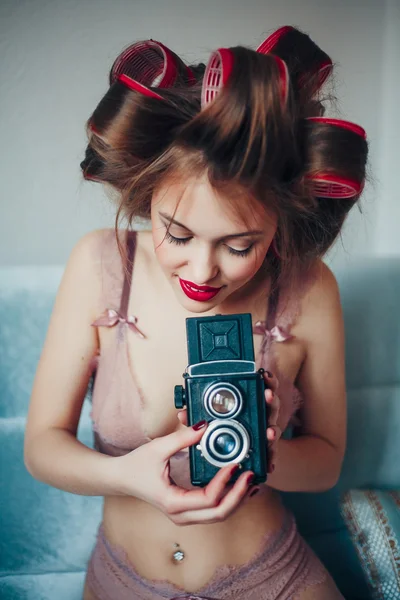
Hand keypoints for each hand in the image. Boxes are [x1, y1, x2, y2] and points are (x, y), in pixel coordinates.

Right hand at [112, 422, 254, 525]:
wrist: (121, 478)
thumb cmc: (136, 465)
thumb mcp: (157, 448)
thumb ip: (182, 438)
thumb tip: (205, 426)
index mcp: (173, 503)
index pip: (208, 499)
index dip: (225, 482)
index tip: (235, 464)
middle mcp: (181, 515)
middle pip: (219, 513)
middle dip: (239, 495)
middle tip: (251, 475)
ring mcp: (185, 515)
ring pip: (219, 515)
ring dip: (238, 499)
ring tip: (252, 480)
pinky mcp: (188, 510)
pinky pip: (213, 509)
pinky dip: (229, 499)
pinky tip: (240, 486)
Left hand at [176, 372, 281, 493]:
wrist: (228, 453)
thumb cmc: (219, 428)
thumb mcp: (206, 419)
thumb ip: (197, 414)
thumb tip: (183, 415)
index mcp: (250, 403)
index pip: (260, 388)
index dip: (266, 380)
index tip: (264, 374)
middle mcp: (260, 416)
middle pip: (271, 406)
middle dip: (271, 400)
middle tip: (268, 395)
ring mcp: (264, 433)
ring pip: (273, 429)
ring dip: (272, 430)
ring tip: (268, 432)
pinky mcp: (264, 451)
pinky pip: (269, 455)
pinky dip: (270, 459)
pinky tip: (268, 465)